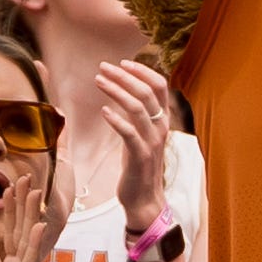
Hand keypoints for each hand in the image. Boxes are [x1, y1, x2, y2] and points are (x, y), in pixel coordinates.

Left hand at [91, 59, 178, 225]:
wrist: (145, 198)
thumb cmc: (139, 165)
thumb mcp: (141, 135)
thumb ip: (138, 115)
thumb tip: (124, 91)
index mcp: (163, 120)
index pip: (159, 85)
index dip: (142, 71)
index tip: (123, 62)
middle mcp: (161, 127)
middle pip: (146, 92)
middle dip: (124, 76)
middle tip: (103, 67)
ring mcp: (152, 142)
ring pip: (137, 108)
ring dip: (116, 91)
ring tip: (98, 81)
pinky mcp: (140, 156)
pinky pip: (129, 133)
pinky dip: (116, 119)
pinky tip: (103, 111)